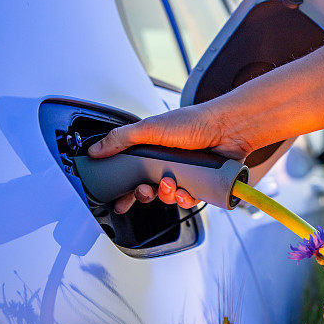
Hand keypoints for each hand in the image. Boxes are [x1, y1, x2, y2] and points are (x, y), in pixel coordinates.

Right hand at [87, 105, 250, 212]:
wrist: (228, 129)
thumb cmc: (194, 122)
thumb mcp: (150, 128)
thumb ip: (121, 139)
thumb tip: (95, 149)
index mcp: (153, 150)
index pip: (132, 174)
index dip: (125, 189)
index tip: (119, 201)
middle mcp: (168, 163)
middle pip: (149, 190)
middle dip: (145, 195)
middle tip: (146, 190)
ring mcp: (186, 174)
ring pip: (169, 197)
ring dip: (167, 196)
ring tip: (171, 185)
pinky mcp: (202, 183)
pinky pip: (189, 200)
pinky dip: (186, 199)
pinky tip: (187, 192)